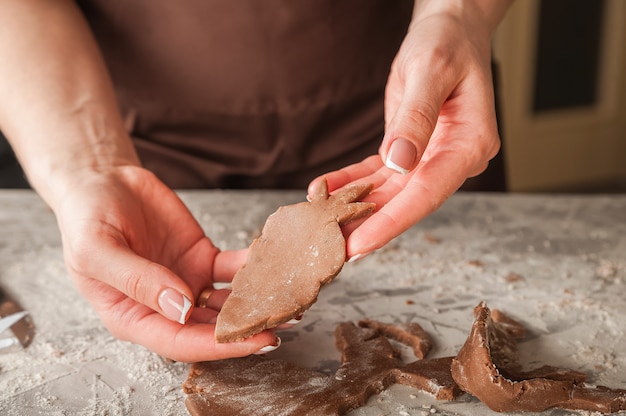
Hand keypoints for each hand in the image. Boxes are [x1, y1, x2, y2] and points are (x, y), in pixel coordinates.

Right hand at [54, 165, 277, 361]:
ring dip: (256, 304)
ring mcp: (186, 282)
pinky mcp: (202, 258)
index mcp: (133, 316)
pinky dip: (252, 267)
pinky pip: (232, 268)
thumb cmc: (87, 218)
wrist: (103, 181)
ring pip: (227, 302)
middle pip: (210, 328)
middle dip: (247, 329)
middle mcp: (164, 306)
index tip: (255, 341)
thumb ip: (137, 281)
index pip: (180, 341)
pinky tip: (271, 263)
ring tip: (291, 301)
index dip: (218, 346)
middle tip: (284, 323)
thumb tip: (179, 308)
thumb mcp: (97, 250)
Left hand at [311, 1, 509, 258]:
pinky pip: (378, 174)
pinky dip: (352, 182)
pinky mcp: (411, 152)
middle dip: (368, 226)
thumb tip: (400, 163)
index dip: (392, 221)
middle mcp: (453, 158)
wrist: (451, 29)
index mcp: (469, 144)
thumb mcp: (430, 72)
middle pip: (407, 202)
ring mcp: (433, 158)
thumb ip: (416, 118)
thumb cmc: (447, 43)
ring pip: (390, 194)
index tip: (361, 245)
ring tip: (322, 228)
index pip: (427, 192)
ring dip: (355, 209)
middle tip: (332, 253)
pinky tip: (326, 189)